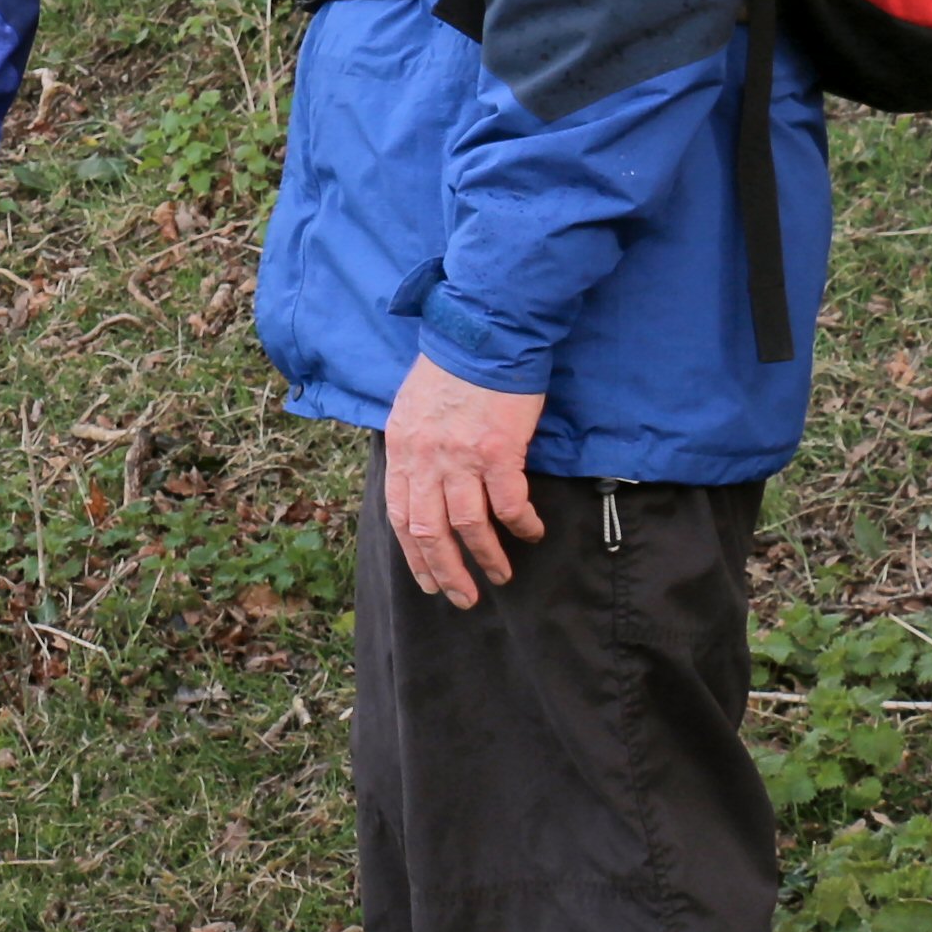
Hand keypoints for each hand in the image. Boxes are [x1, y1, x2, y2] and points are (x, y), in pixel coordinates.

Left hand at [378, 354, 546, 607]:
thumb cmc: (452, 368)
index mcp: (402, 448)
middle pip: (428, 532)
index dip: (415, 555)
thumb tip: (419, 483)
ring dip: (485, 557)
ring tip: (500, 575)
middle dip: (445, 572)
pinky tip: (530, 534)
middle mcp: (424, 458)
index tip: (429, 581)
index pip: (400, 515)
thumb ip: (414, 448)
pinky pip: (507, 504)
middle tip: (463, 597)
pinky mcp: (497, 451)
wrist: (484, 334)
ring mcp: (459, 457)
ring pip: (467, 525)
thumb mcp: (412, 408)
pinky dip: (519, 525)